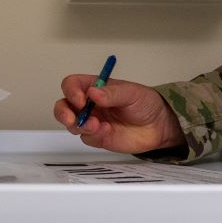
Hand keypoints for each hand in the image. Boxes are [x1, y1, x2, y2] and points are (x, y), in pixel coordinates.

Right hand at [53, 74, 184, 154]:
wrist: (158, 126)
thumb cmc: (146, 103)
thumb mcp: (132, 93)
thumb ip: (112, 93)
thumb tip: (93, 92)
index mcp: (95, 87)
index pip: (72, 85)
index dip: (71, 91)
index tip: (81, 100)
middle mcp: (89, 104)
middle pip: (63, 105)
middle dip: (64, 113)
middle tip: (74, 118)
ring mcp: (92, 121)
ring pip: (70, 124)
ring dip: (79, 126)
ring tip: (97, 126)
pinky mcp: (97, 137)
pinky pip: (86, 137)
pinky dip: (93, 135)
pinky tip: (108, 131)